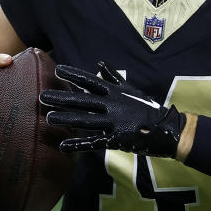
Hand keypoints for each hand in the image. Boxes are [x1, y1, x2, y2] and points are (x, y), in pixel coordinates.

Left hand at [40, 61, 185, 156]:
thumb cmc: (147, 107)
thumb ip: (114, 78)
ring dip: (66, 119)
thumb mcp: (131, 90)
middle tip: (42, 97)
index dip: (74, 76)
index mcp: (115, 92)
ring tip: (48, 117)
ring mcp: (114, 122)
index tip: (58, 70)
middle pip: (83, 100)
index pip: (91, 81)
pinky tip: (63, 145)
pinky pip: (94, 142)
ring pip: (85, 120)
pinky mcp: (117, 139)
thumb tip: (100, 64)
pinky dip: (78, 144)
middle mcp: (113, 105)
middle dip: (62, 98)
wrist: (168, 128)